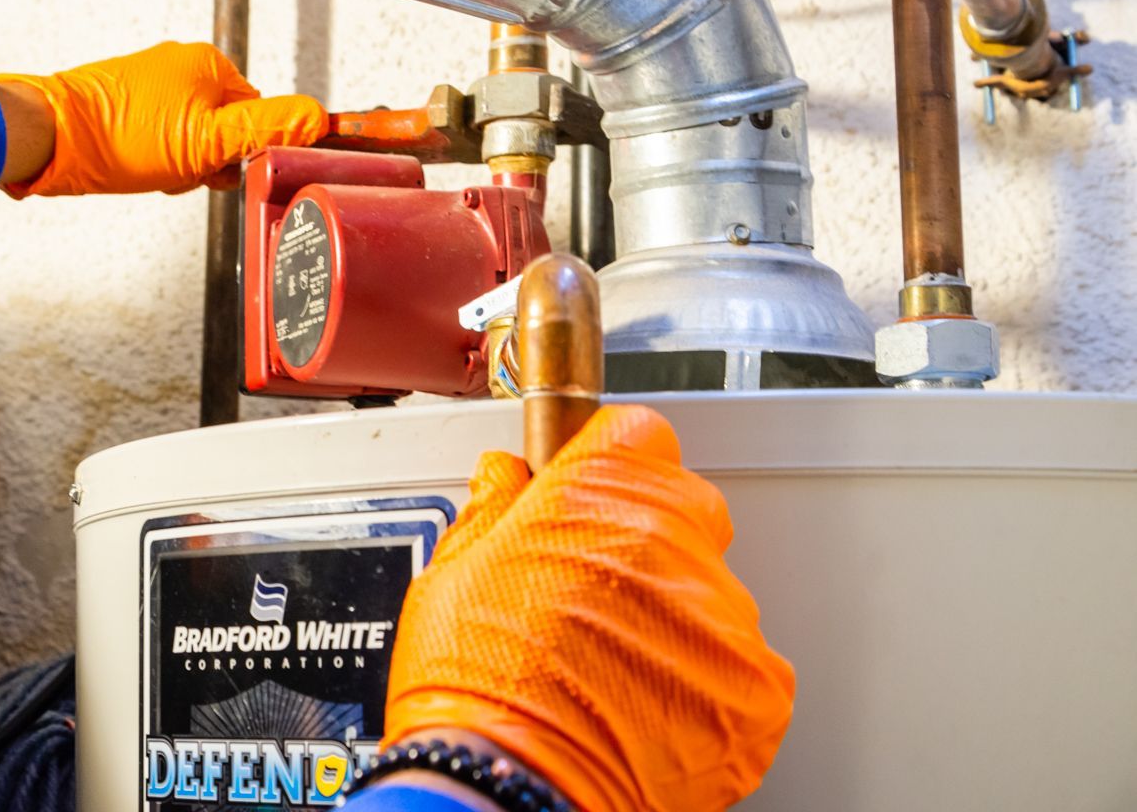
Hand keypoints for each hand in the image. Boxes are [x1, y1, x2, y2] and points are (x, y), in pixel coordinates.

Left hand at [0, 41, 326, 195]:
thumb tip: (315, 116)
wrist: (49, 136)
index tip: (216, 165)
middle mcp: (182, 63)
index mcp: (209, 64)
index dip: (242, 151)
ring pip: (192, 134)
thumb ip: (264, 129)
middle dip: (207, 159)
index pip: (258, 114)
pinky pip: (162, 133)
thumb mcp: (206, 142)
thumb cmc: (119, 138)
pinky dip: (155, 156)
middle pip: (225, 125)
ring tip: (153, 168)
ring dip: (180, 162)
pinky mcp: (128, 98)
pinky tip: (137, 165)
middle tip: (180, 170)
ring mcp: (153, 79)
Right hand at [384, 406, 794, 811]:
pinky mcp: (755, 688)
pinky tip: (644, 705)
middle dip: (641, 537)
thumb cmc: (474, 685)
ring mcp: (722, 615)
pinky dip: (702, 682)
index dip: (606, 463)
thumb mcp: (452, 571)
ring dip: (671, 614)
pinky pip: (740, 664)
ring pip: (709, 590)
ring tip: (610, 664)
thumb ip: (492, 509)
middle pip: (681, 507)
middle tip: (588, 588)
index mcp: (601, 489)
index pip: (635, 433)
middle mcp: (675, 538)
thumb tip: (502, 479)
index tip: (585, 490)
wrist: (512, 791)